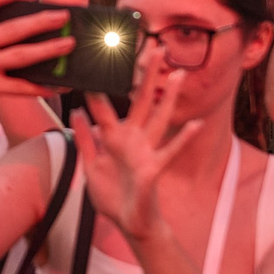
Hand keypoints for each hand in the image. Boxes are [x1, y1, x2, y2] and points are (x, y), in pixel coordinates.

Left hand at [72, 77, 192, 243]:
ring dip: (170, 97)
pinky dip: (184, 138)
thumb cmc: (113, 196)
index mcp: (114, 138)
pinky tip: (196, 124)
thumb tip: (77, 113)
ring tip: (180, 74)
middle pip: (140, 101)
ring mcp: (146, 152)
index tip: (99, 61)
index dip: (99, 86)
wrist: (129, 224)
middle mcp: (133, 140)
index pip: (105, 106)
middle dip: (146, 75)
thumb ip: (84, 140)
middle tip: (154, 49)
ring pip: (160, 118)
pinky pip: (171, 151)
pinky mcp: (154, 169)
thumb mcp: (90, 167)